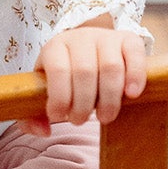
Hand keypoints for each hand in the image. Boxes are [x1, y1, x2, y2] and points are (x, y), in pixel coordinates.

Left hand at [31, 19, 148, 130]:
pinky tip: (131, 95)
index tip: (60, 117)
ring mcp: (107, 37)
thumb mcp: (43, 90)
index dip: (60, 98)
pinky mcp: (129, 40)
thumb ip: (32, 115)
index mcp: (55, 47)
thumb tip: (44, 130)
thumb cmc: (64, 77)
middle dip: (83, 105)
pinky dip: (135, 76)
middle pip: (85, 72)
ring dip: (109, 99)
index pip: (58, 70)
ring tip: (104, 117)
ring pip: (111, 67)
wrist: (88, 48)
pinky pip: (135, 55)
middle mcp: (81, 38)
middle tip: (80, 121)